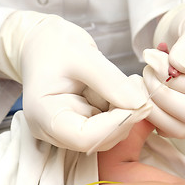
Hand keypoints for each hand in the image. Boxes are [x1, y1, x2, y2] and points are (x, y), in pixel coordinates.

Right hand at [0, 11, 151, 151]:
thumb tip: (141, 104)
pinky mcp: (79, 124)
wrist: (44, 45)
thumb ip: (111, 82)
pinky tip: (117, 89)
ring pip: (106, 135)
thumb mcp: (83, 56)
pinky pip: (106, 126)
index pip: (83, 137)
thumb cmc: (55, 46)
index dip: (115, 125)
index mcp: (43, 114)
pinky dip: (119, 109)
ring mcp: (65, 129)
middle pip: (97, 140)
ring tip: (125, 82)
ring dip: (123, 112)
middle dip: (123, 117)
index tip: (139, 103)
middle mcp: (52, 129)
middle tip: (136, 86)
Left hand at [143, 1, 184, 137]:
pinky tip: (145, 94)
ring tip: (144, 83)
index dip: (170, 77)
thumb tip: (178, 67)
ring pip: (179, 129)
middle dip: (160, 93)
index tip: (152, 58)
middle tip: (146, 71)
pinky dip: (152, 116)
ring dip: (153, 108)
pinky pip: (168, 129)